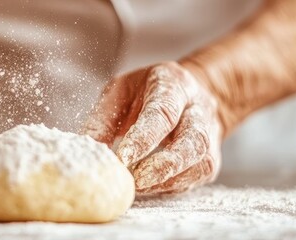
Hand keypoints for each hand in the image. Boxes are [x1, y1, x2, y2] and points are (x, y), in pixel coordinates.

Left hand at [83, 62, 224, 193]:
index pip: (162, 113)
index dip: (144, 138)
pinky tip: (152, 187)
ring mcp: (209, 135)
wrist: (190, 94)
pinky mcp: (210, 158)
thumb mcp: (120, 92)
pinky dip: (173, 186)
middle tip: (136, 180)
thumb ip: (103, 118)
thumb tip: (85, 147)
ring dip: (169, 179)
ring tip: (139, 187)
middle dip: (164, 164)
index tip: (123, 158)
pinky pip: (196, 177)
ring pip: (200, 162)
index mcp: (173, 85)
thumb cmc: (148, 92)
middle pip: (192, 139)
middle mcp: (198, 110)